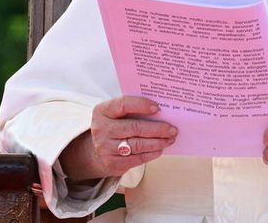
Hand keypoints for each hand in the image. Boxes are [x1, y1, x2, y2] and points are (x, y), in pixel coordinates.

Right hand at [60, 95, 177, 180]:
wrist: (95, 151)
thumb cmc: (112, 127)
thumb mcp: (114, 114)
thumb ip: (131, 111)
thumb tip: (160, 112)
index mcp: (102, 111)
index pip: (123, 104)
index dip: (142, 105)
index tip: (158, 108)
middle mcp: (102, 129)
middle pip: (135, 127)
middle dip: (157, 128)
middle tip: (173, 129)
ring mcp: (106, 147)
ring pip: (139, 144)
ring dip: (158, 142)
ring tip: (170, 138)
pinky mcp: (113, 163)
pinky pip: (138, 158)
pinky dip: (153, 153)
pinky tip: (160, 148)